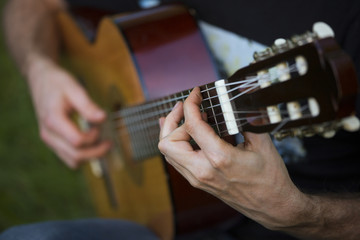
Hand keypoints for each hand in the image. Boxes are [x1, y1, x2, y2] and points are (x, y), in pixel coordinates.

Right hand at [27, 57, 110, 168]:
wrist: (40, 80)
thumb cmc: (57, 83)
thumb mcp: (74, 88)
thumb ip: (88, 105)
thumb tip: (102, 118)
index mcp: (53, 120)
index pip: (77, 141)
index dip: (93, 137)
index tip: (100, 126)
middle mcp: (48, 134)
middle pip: (76, 155)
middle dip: (96, 152)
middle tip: (109, 143)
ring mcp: (49, 140)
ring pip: (72, 160)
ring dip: (90, 156)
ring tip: (102, 144)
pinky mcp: (53, 142)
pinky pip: (69, 157)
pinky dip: (82, 155)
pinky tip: (92, 144)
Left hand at [158, 87, 308, 229]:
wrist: (272, 206)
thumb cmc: (270, 178)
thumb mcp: (262, 143)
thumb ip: (245, 119)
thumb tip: (235, 99)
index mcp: (219, 158)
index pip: (192, 125)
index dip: (190, 104)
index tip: (196, 93)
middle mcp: (202, 171)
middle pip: (167, 142)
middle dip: (172, 119)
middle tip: (183, 107)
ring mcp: (198, 179)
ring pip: (168, 153)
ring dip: (171, 131)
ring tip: (180, 116)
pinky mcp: (198, 182)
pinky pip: (176, 161)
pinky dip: (175, 144)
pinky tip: (182, 134)